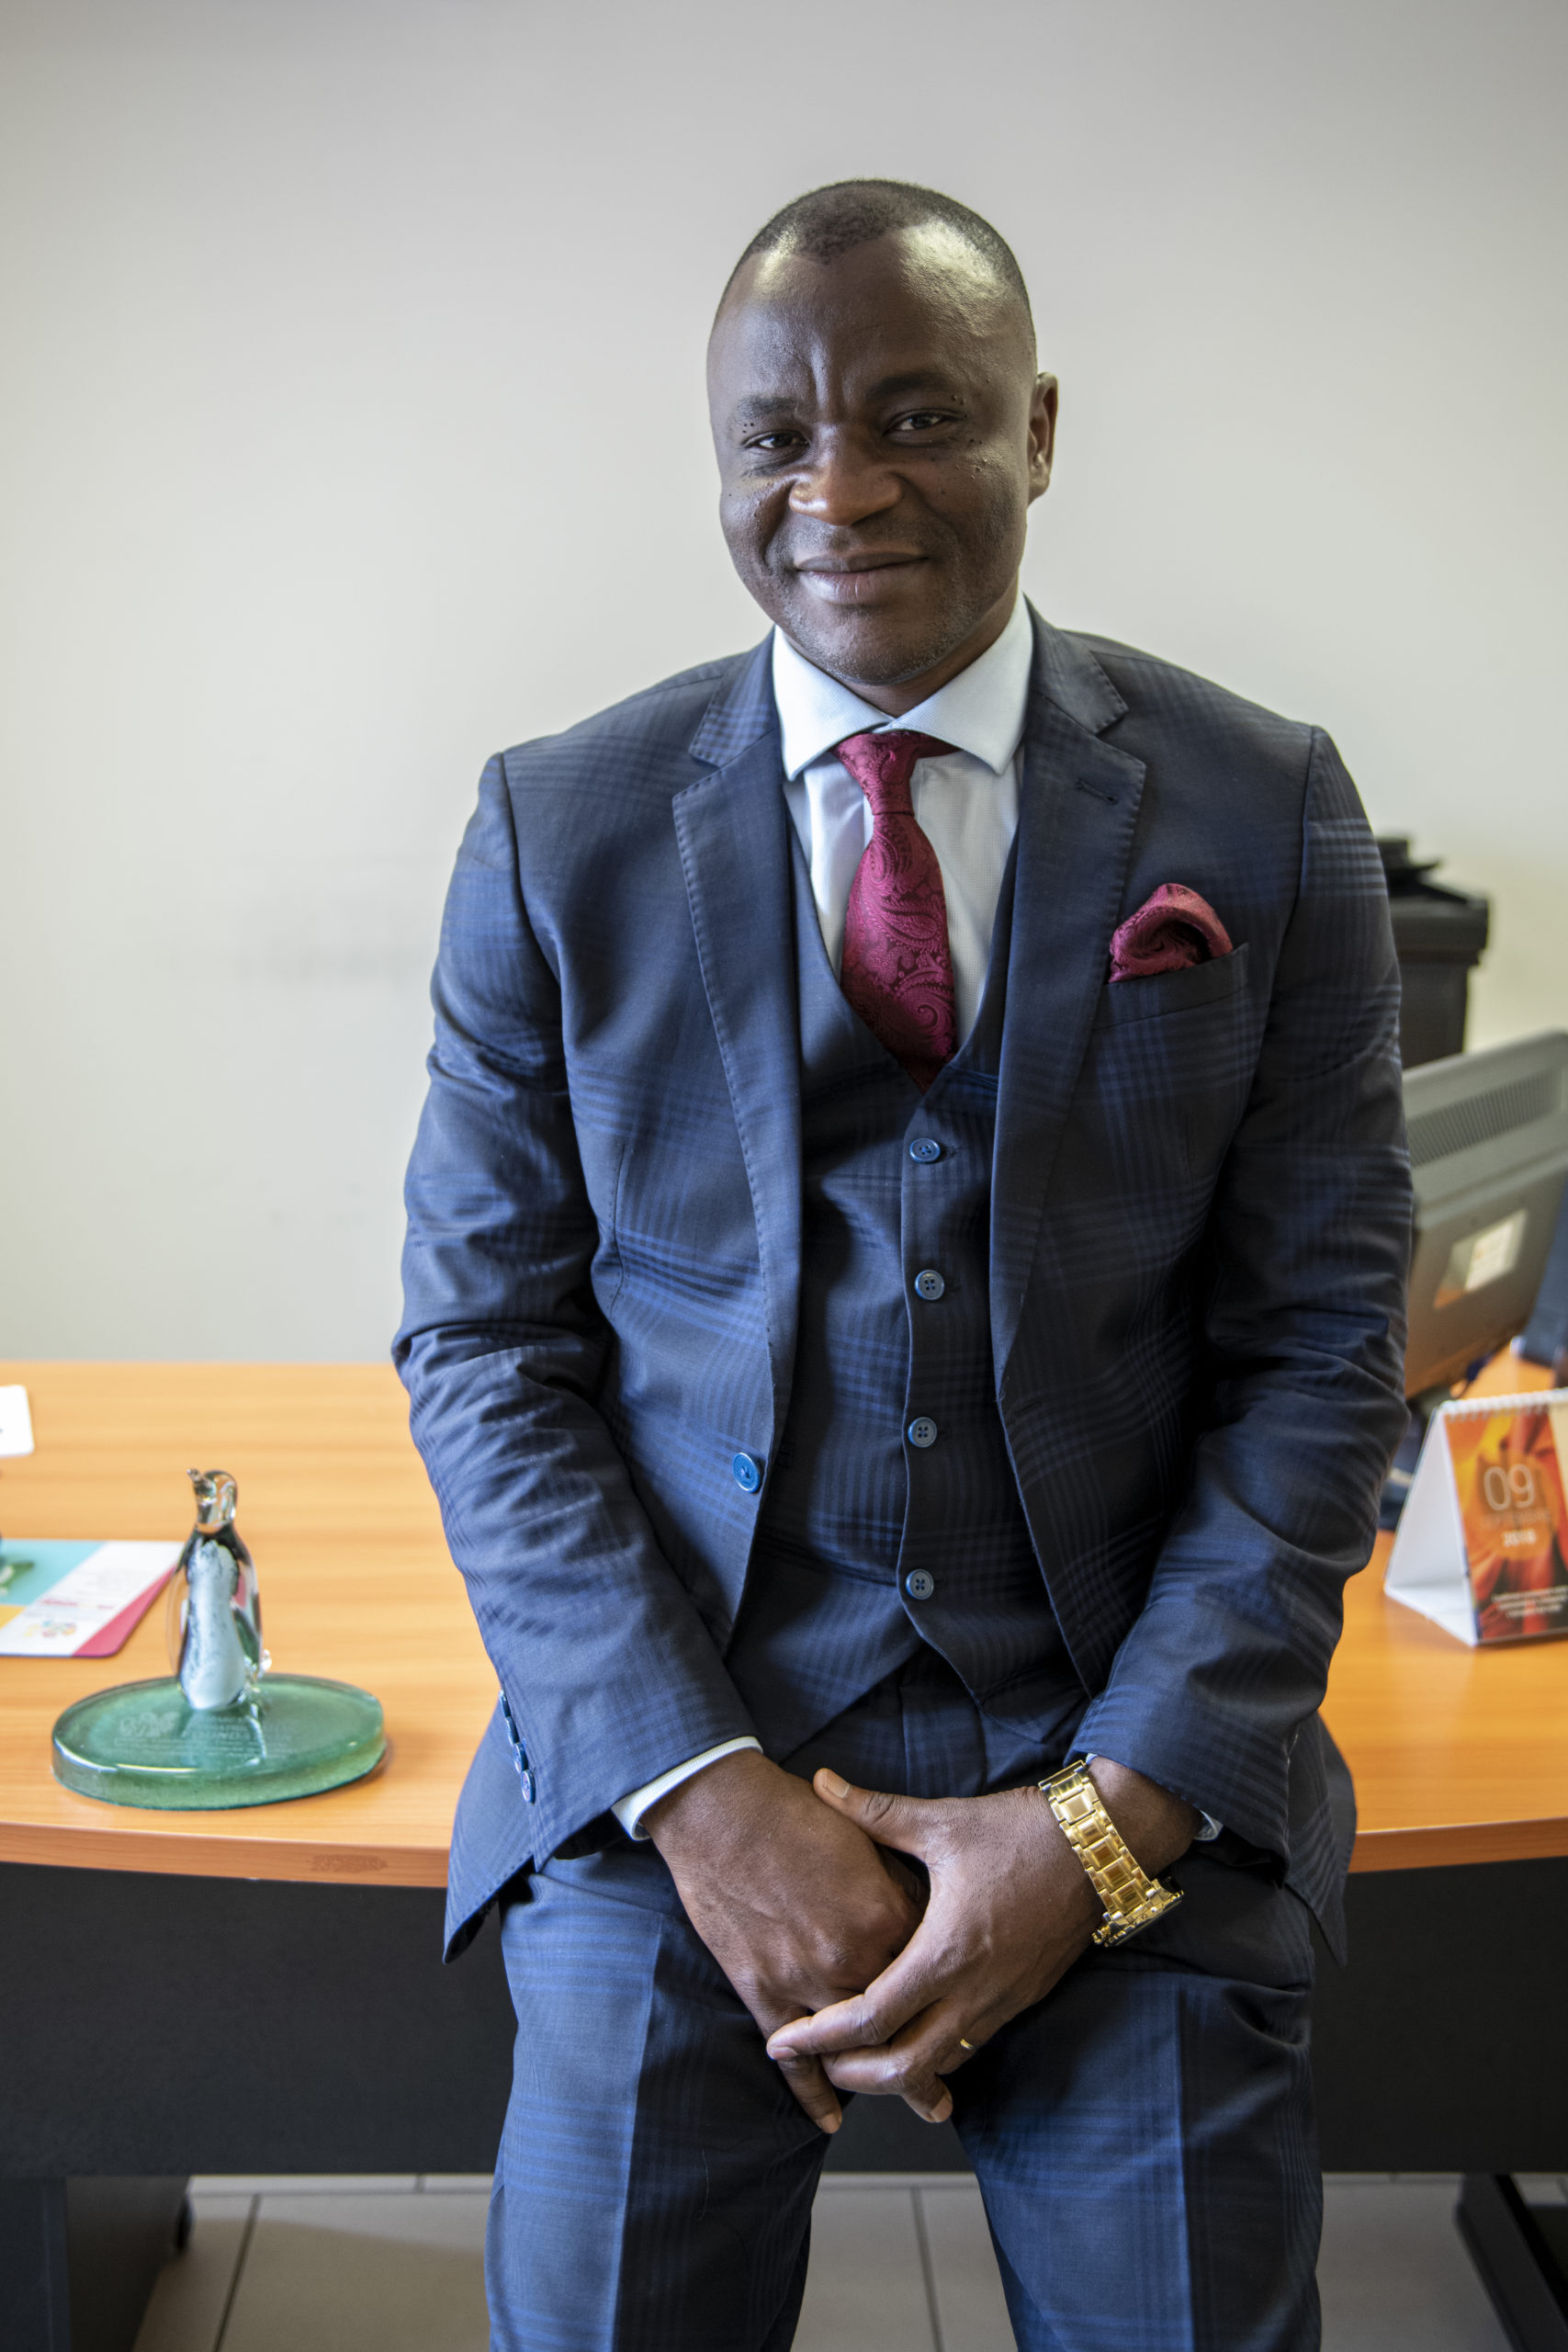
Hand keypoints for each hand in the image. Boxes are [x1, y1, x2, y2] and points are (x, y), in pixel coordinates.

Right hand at [644, 1748, 923, 2133]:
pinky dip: (814, 2094)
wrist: (721, 1810)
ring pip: (857, 2051)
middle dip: (933, 2055)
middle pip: (907, 2020)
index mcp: (886, 1913)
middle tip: (950, 2087)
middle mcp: (855, 1957)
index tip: (964, 1999)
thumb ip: (896, 1877)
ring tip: (923, 2103)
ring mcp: (807, 1980)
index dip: (946, 1979)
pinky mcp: (763, 1991)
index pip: (932, 1960)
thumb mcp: (862, 1838)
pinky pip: (796, 2060)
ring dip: (889, 2082)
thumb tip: (920, 1904)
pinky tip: (832, 2120)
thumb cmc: (792, 1811)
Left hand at [764, 1760, 1196, 2122]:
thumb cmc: (1018, 1831)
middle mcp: (974, 1990)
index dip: (820, 2038)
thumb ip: (873, 1810)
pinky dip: (933, 2055)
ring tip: (853, 2056)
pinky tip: (911, 2036)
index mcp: (945, 1950)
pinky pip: (969, 2047)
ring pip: (941, 2065)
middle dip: (853, 2075)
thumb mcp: (940, 1820)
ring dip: (894, 2072)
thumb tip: (820, 1780)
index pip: (871, 2018)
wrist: (1100, 1845)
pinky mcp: (1022, 2000)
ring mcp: (1002, 2001)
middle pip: (904, 2068)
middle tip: (816, 2065)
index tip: (783, 2041)